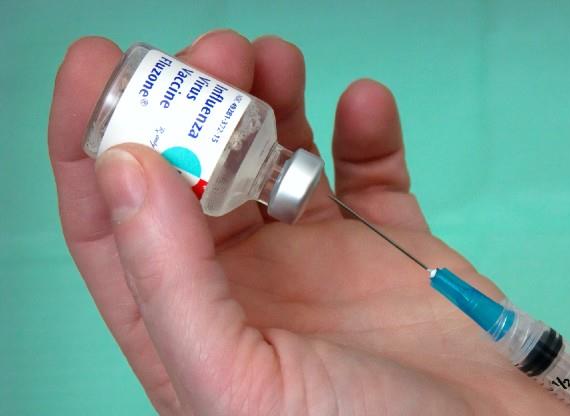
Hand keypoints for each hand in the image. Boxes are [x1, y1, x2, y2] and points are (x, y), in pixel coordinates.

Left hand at [49, 30, 569, 414]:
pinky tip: (364, 105)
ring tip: (275, 60)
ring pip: (278, 158)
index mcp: (188, 327)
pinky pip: (369, 170)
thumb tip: (122, 165)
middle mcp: (246, 286)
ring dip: (270, 101)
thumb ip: (171, 279)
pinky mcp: (390, 244)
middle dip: (196, 103)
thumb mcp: (238, 380)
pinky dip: (365, 129)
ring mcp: (320, 260)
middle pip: (197, 174)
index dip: (93, 138)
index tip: (98, 59)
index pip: (114, 223)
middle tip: (218, 52)